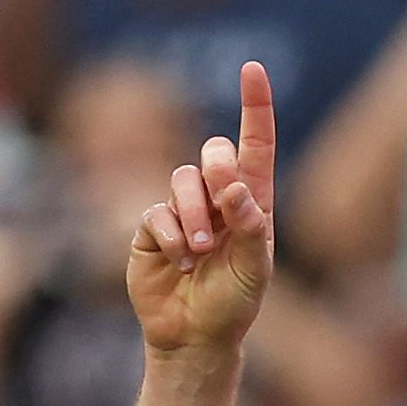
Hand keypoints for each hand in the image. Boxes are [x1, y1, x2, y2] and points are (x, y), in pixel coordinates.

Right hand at [128, 61, 275, 360]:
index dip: (255, 106)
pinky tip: (180, 260)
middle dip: (218, 170)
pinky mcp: (151, 227)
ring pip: (182, 179)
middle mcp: (216, 199)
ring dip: (194, 215)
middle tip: (224, 202)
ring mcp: (181, 210)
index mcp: (251, 202)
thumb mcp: (255, 269)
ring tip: (201, 251)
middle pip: (214, 152)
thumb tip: (236, 186)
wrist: (194, 337)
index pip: (255, 145)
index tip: (252, 69)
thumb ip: (251, 226)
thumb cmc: (233, 304)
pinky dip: (171, 236)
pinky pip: (156, 212)